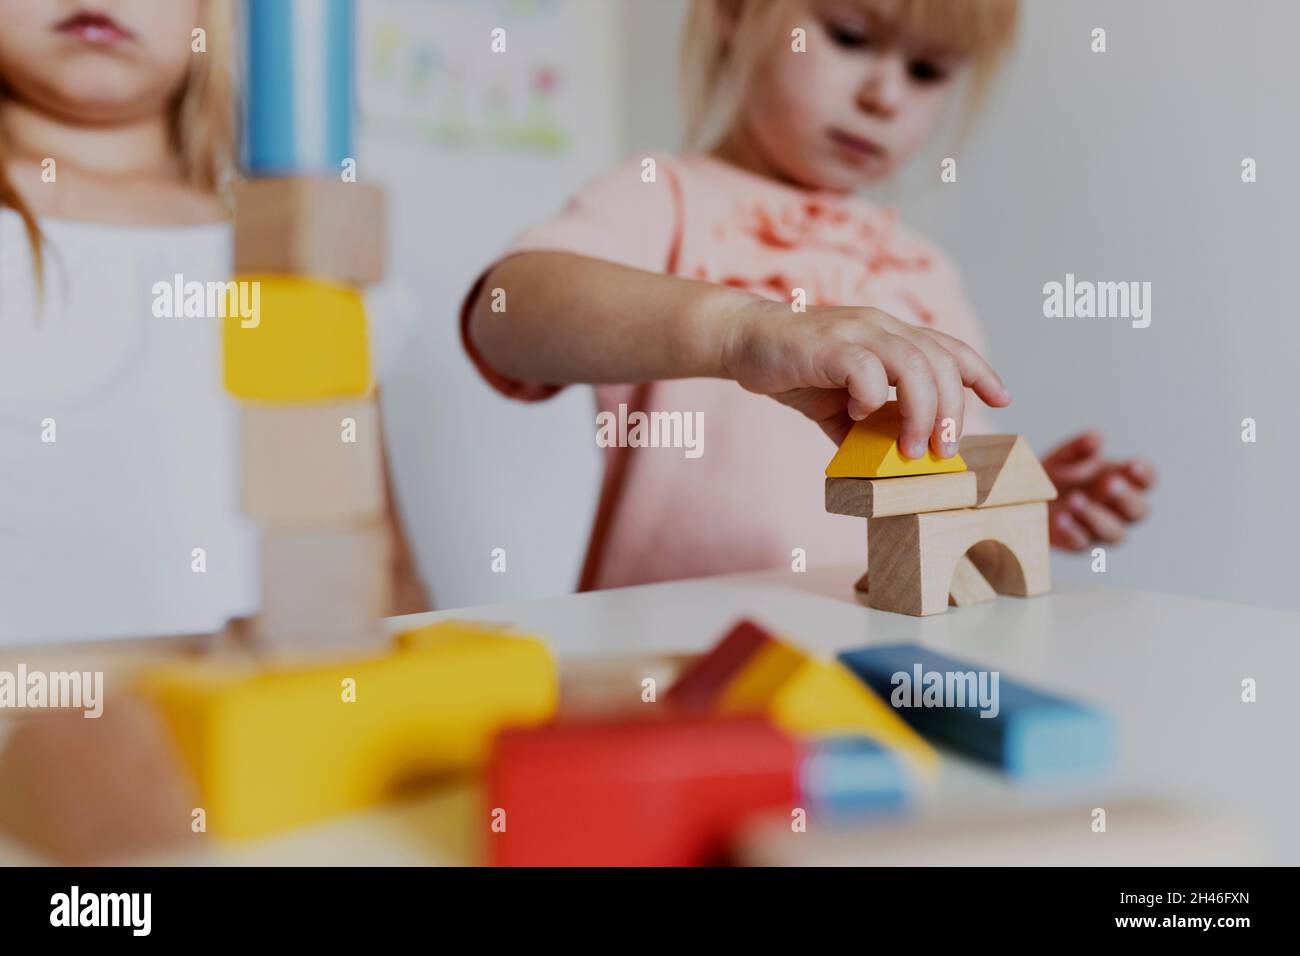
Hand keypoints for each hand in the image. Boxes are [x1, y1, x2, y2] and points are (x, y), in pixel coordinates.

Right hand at [723, 300, 1010, 454]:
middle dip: (951, 411)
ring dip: (921, 412)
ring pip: (912, 364)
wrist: (743, 341)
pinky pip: (865, 369)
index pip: (947, 347)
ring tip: (912, 448)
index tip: (1002, 398)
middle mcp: (879, 327)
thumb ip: (866, 424)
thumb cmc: (794, 368)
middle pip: (938, 362)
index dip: (979, 371)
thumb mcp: (838, 400)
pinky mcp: (826, 346)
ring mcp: (855, 333)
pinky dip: (871, 396)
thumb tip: (887, 463)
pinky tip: (857, 412)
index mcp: (888, 335)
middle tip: (943, 451)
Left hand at [1042, 431, 1155, 550]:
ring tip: (1075, 499)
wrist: (1024, 498)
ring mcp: (1099, 529)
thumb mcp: (1064, 457)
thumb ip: (1080, 448)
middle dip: (1127, 498)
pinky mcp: (1076, 542)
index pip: (1146, 481)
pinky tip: (1062, 519)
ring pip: (1114, 533)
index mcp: (1122, 481)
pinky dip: (1073, 531)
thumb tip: (1096, 437)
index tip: (1134, 463)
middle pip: (1138, 511)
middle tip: (1110, 484)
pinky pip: (1081, 543)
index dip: (1145, 474)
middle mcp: (1117, 509)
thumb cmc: (1055, 475)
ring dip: (1097, 517)